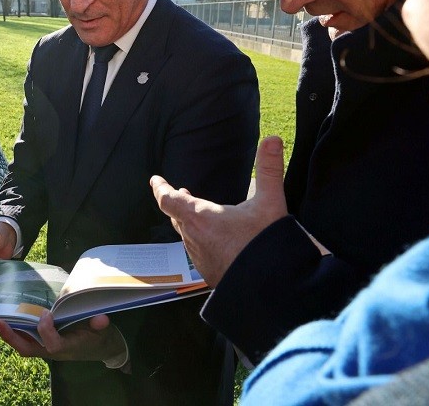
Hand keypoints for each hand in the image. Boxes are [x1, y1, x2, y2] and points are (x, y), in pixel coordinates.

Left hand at [0, 312, 125, 362]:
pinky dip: (13, 331)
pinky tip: (4, 320)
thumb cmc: (99, 337)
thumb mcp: (102, 331)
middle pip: (28, 349)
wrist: (99, 347)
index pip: (52, 345)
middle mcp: (52, 351)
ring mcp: (45, 348)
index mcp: (68, 348)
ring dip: (8, 334)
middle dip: (12, 337)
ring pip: (23, 346)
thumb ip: (100, 325)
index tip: (46, 314)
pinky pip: (24, 340)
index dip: (47, 331)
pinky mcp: (42, 343)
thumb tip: (101, 319)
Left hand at [149, 136, 287, 286]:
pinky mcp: (209, 274)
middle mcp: (193, 238)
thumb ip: (270, 169)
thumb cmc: (266, 245)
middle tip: (180, 194)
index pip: (168, 200)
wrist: (272, 288)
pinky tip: (215, 242)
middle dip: (177, 203)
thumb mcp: (270, 203)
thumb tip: (273, 139)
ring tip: (197, 215)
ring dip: (189, 223)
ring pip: (188, 236)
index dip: (160, 188)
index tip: (155, 180)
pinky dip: (201, 241)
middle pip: (177, 217)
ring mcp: (200, 259)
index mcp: (200, 218)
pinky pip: (199, 253)